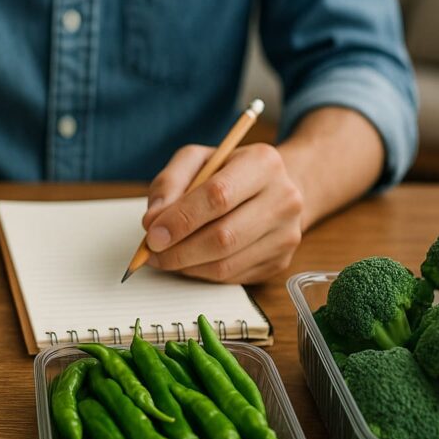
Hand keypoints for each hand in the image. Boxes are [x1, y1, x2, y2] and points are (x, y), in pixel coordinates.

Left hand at [141, 143, 303, 283]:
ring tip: (164, 257)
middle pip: (224, 237)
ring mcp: (286, 234)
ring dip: (186, 266)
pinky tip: (189, 261)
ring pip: (226, 264)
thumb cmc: (227, 173)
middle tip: (152, 252)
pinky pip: (232, 277)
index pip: (218, 196)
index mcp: (262, 163)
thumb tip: (152, 221)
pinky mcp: (281, 261)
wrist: (273, 189)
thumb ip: (169, 183)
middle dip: (179, 250)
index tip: (152, 234)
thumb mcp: (196, 161)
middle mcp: (283, 198)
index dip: (180, 219)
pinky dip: (202, 273)